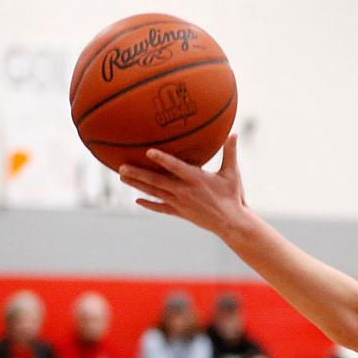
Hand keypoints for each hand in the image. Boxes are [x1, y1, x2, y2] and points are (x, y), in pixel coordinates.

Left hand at [119, 135, 249, 235]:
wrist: (231, 223)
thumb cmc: (233, 196)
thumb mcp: (232, 173)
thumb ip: (230, 152)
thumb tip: (235, 133)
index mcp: (197, 179)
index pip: (176, 167)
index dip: (162, 160)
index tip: (148, 152)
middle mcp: (185, 191)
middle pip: (157, 181)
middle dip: (138, 174)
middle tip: (121, 167)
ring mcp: (180, 203)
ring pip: (155, 193)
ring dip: (138, 185)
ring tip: (123, 177)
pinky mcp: (180, 213)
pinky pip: (161, 208)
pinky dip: (149, 204)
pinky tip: (138, 201)